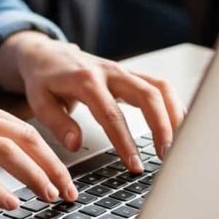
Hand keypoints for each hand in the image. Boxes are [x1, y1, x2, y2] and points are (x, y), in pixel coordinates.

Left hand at [0, 33, 185, 174]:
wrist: (47, 53)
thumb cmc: (44, 79)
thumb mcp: (39, 101)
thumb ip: (57, 122)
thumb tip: (75, 144)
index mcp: (86, 81)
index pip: (111, 114)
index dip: (125, 141)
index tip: (134, 164)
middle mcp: (110, 72)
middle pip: (147, 95)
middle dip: (161, 126)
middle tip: (167, 156)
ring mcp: (124, 71)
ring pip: (159, 88)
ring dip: (173, 115)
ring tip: (179, 144)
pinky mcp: (131, 74)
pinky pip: (159, 86)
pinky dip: (173, 104)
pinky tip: (179, 126)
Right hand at [0, 94, 76, 208]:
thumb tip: (3, 152)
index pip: (23, 128)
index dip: (50, 153)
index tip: (64, 175)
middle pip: (24, 138)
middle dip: (53, 167)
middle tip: (69, 190)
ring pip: (6, 152)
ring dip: (34, 176)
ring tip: (49, 196)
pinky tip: (10, 203)